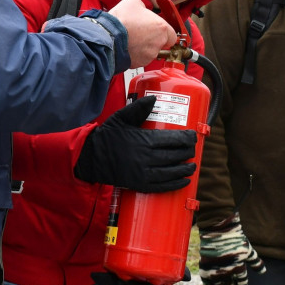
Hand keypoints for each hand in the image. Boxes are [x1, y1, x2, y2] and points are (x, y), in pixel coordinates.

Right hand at [74, 95, 195, 191]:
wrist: (91, 158)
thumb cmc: (107, 136)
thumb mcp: (121, 118)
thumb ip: (138, 107)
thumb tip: (154, 98)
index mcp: (144, 140)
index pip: (173, 139)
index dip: (187, 138)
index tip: (192, 136)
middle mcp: (146, 158)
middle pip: (174, 156)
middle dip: (188, 153)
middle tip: (193, 149)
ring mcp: (143, 173)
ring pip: (171, 172)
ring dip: (185, 169)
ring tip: (192, 166)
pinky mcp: (140, 184)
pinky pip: (162, 186)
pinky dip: (175, 184)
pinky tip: (184, 181)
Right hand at [107, 0, 176, 67]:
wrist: (107, 37)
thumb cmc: (120, 20)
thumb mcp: (133, 1)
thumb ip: (143, 6)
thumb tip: (142, 9)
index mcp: (161, 28)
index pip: (172, 35)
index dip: (165, 33)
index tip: (158, 30)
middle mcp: (158, 43)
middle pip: (161, 43)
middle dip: (153, 39)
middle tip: (142, 33)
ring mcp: (149, 55)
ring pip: (151, 52)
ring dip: (144, 46)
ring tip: (132, 38)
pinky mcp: (139, 63)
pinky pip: (140, 58)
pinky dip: (136, 54)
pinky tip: (128, 46)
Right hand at [199, 213, 265, 284]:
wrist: (218, 228)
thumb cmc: (236, 238)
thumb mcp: (248, 249)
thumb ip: (256, 262)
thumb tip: (263, 272)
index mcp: (239, 267)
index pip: (242, 284)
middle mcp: (227, 272)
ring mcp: (215, 271)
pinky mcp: (205, 268)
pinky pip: (206, 284)